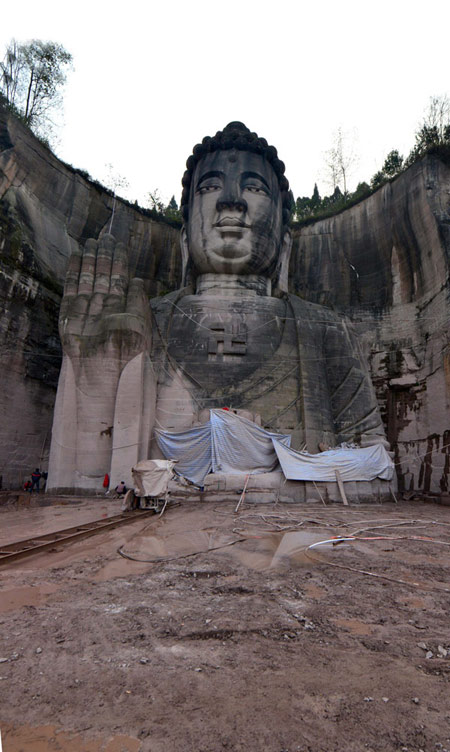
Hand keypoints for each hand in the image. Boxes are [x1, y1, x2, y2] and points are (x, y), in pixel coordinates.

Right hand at [59, 234, 150, 362]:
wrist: (103, 369)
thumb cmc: (127, 349)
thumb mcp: (140, 323)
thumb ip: (138, 299)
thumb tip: (137, 280)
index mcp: (122, 308)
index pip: (119, 279)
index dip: (119, 261)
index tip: (119, 244)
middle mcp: (104, 306)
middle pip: (102, 275)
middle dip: (104, 256)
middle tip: (104, 236)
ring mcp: (86, 307)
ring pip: (87, 277)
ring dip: (89, 259)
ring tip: (91, 241)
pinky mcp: (70, 312)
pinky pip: (71, 287)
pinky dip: (73, 271)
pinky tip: (76, 256)